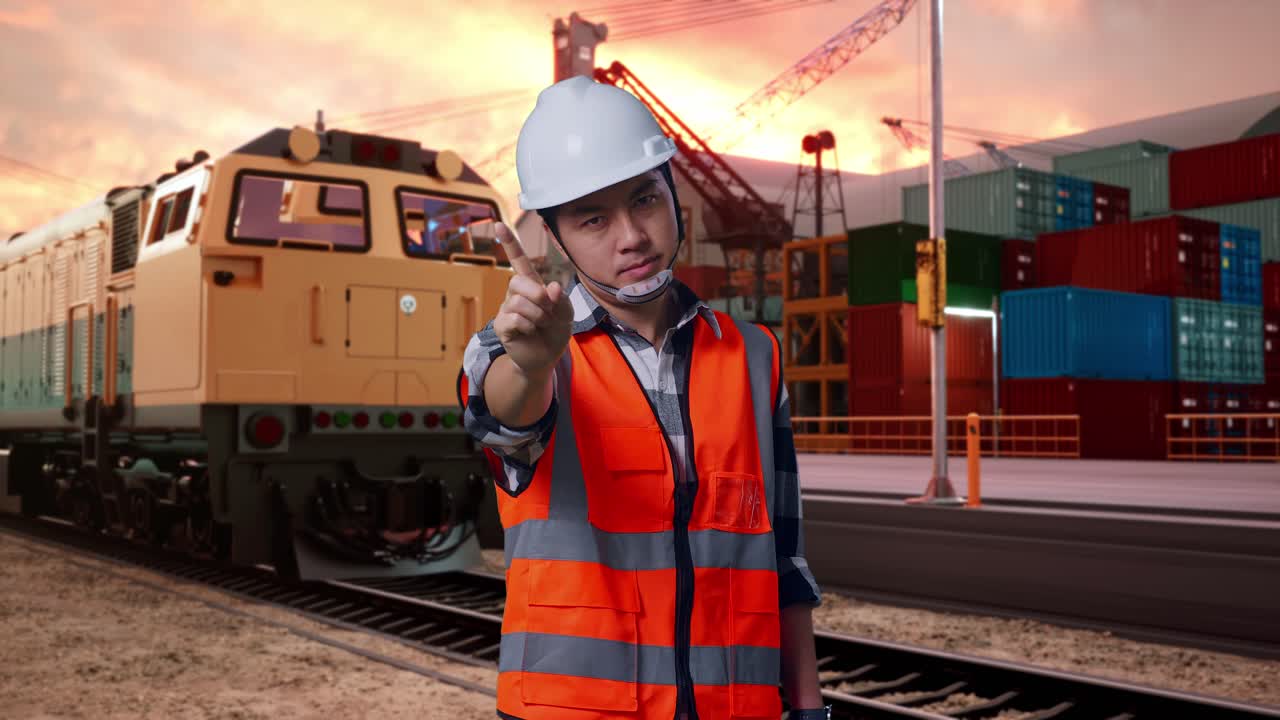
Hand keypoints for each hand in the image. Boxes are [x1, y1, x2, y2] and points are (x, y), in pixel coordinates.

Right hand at [493, 222, 573, 376]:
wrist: (547, 357)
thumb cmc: (555, 330)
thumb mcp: (566, 313)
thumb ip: (561, 299)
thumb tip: (550, 287)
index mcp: (532, 285)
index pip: (519, 260)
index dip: (510, 243)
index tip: (499, 224)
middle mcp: (516, 294)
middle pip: (517, 281)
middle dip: (537, 296)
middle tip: (548, 311)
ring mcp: (507, 309)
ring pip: (519, 303)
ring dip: (538, 316)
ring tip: (541, 325)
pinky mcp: (502, 326)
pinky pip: (514, 319)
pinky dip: (529, 326)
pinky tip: (530, 332)